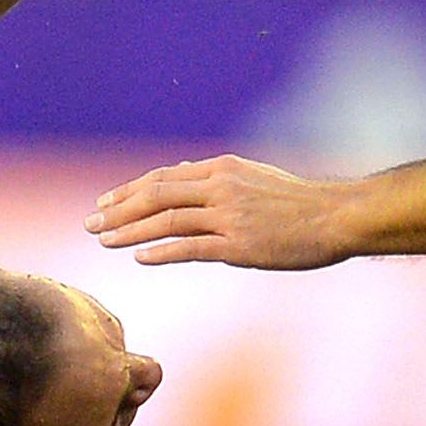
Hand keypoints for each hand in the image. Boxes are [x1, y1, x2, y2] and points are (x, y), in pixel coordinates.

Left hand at [89, 153, 350, 268]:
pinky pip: (191, 248)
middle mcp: (220, 188)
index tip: (104, 203)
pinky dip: (162, 251)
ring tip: (105, 241)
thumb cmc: (297, 201)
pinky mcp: (239, 245)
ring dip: (130, 231)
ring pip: (167, 221)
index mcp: (221, 169)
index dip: (128, 190)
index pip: (162, 177)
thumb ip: (213, 177)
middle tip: (91, 224)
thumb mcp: (253, 176)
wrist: (335, 217)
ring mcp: (229, 216)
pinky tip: (140, 257)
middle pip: (156, 195)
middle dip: (118, 210)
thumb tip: (178, 170)